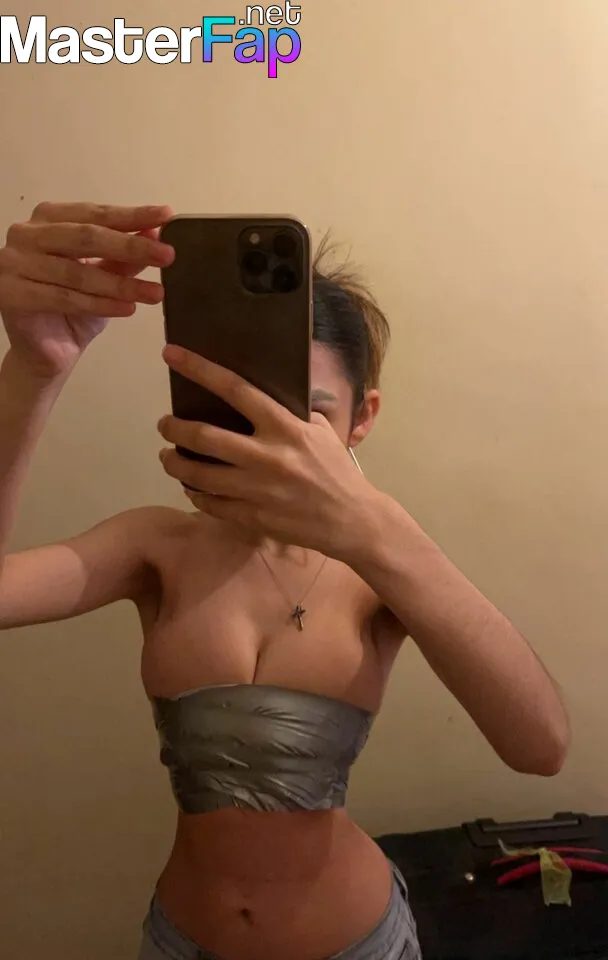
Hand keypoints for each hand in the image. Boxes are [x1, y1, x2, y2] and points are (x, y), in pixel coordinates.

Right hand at [0, 201, 174, 377]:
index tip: (166, 215)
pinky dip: (100, 304)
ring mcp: (12, 263)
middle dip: (131, 246)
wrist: (46, 352)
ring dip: (121, 283)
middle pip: (86, 237)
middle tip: (167, 256)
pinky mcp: (10, 294)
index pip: (94, 213)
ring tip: (156, 293)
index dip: (132, 215)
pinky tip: (128, 309)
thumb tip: (156, 230)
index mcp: (48, 219)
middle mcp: (26, 234)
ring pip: (78, 272)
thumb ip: (124, 255)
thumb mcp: (105, 277)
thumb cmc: (73, 309)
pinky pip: (64, 298)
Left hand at [157, 345, 380, 560]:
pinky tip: (192, 487)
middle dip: (174, 427)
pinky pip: (211, 504)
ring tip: (168, 457)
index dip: (199, 369)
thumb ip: (292, 414)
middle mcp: (266, 456)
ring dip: (175, 463)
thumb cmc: (337, 471)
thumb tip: (268, 397)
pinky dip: (196, 493)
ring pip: (198, 475)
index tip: (172, 354)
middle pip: (204, 436)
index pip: (235, 389)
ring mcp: (257, 489)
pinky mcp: (253, 517)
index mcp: (284, 427)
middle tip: (165, 424)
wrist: (351, 519)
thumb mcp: (321, 431)